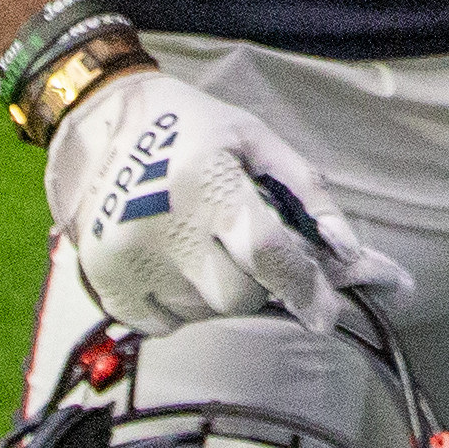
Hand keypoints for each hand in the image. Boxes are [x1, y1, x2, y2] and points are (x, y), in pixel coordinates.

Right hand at [45, 68, 407, 335]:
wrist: (102, 123)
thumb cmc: (193, 128)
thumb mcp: (257, 140)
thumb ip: (306, 193)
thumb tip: (346, 251)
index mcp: (206, 180)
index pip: (265, 250)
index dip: (303, 286)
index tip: (326, 315)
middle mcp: (160, 224)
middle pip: (236, 295)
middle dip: (258, 281)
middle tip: (246, 247)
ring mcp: (125, 258)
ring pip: (202, 312)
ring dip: (218, 289)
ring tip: (205, 242)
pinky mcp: (102, 281)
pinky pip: (163, 324)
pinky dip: (182, 304)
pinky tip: (175, 260)